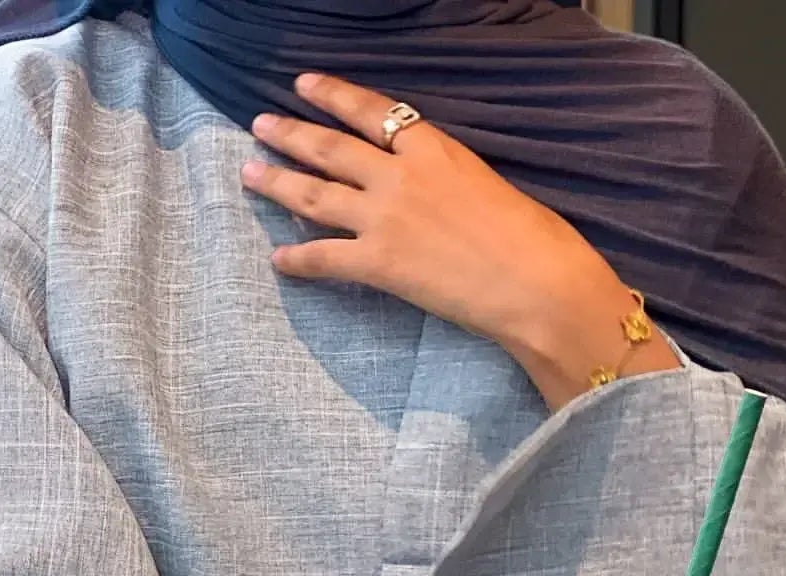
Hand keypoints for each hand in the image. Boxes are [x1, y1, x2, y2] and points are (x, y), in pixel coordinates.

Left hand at [240, 72, 677, 408]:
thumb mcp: (488, 184)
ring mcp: (384, 218)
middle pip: (330, 148)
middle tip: (259, 125)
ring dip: (278, 183)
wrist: (535, 283)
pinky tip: (278, 260)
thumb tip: (431, 193)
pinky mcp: (379, 264)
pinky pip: (324, 258)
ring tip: (250, 174)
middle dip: (290, 133)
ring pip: (315, 195)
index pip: (370, 110)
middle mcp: (400, 176)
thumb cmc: (531, 238)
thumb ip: (449, 180)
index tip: (304, 83)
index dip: (332, 95)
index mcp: (433, 148)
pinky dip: (297, 259)